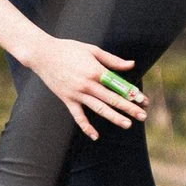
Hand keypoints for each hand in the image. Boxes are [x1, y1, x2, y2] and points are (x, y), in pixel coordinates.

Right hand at [23, 37, 145, 139]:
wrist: (42, 54)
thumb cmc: (69, 49)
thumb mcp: (92, 50)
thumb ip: (112, 60)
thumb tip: (131, 65)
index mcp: (95, 70)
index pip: (118, 85)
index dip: (131, 93)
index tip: (143, 100)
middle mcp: (87, 84)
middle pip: (112, 98)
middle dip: (129, 108)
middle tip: (143, 116)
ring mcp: (77, 94)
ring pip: (98, 109)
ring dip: (114, 117)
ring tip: (127, 125)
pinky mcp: (67, 99)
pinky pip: (78, 116)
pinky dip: (86, 127)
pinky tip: (95, 136)